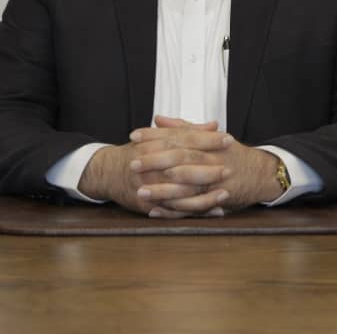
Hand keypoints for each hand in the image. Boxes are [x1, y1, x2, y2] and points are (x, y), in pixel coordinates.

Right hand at [77, 118, 232, 216]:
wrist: (107, 172)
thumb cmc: (139, 152)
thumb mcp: (159, 137)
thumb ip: (187, 130)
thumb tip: (213, 125)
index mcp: (154, 143)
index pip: (184, 139)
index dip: (207, 139)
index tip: (228, 138)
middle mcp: (150, 164)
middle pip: (182, 165)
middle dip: (208, 167)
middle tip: (230, 167)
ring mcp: (147, 185)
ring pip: (179, 191)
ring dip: (204, 194)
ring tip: (226, 193)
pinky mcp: (147, 205)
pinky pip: (174, 210)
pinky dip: (195, 212)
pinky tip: (213, 211)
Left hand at [130, 116, 282, 215]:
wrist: (262, 173)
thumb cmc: (232, 154)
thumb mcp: (211, 137)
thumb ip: (183, 127)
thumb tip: (158, 118)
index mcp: (207, 141)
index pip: (177, 135)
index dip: (154, 135)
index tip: (134, 136)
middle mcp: (212, 158)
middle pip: (180, 157)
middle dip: (154, 161)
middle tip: (132, 163)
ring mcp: (216, 180)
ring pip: (186, 185)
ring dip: (161, 190)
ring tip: (139, 192)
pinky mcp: (219, 198)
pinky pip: (194, 207)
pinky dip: (174, 211)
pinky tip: (156, 212)